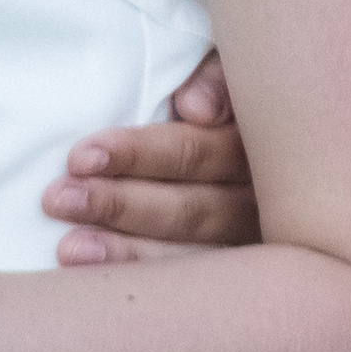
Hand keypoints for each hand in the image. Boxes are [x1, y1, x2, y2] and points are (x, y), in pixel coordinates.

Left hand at [42, 47, 259, 265]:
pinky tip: (99, 280)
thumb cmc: (238, 92)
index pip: (194, 154)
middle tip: (59, 199)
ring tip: (70, 248)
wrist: (292, 127)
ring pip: (192, 256)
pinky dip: (143, 279)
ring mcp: (255, 242)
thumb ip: (219, 78)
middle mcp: (266, 201)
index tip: (82, 157)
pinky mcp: (239, 272)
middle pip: (190, 210)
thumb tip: (194, 108)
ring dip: (127, 253)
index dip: (137, 155)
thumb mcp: (236, 68)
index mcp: (262, 146)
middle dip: (118, 205)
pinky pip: (190, 284)